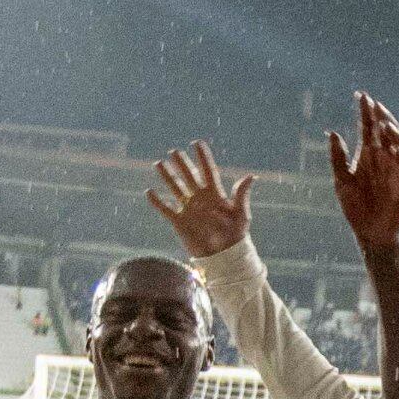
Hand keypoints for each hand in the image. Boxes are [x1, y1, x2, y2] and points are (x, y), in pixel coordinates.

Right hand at [146, 143, 255, 258]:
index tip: (197, 143)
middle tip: (174, 151)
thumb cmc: (236, 235)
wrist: (224, 256)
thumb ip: (241, 195)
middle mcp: (200, 198)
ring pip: (175, 188)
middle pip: (189, 176)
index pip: (208, 171)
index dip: (203, 157)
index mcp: (215, 194)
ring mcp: (189, 209)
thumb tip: (250, 176)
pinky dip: (157, 202)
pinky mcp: (179, 222)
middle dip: (182, 163)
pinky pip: (165, 209)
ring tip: (158, 164)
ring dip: (167, 176)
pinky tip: (149, 192)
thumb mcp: (241, 214)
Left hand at [327, 93, 398, 251]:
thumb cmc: (355, 206)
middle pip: (386, 131)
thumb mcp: (342, 181)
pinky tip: (397, 152)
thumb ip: (338, 158)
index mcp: (367, 154)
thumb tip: (332, 133)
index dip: (366, 111)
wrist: (369, 232)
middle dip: (382, 117)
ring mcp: (396, 169)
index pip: (368, 127)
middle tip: (375, 106)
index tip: (361, 95)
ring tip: (385, 126)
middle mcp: (384, 157)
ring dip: (395, 134)